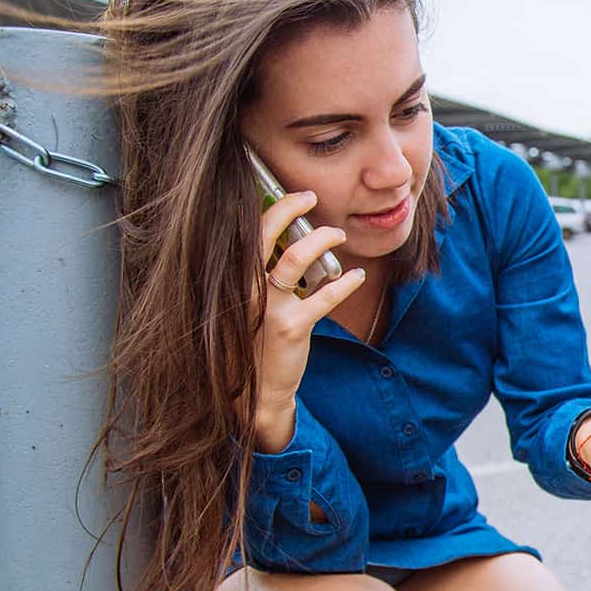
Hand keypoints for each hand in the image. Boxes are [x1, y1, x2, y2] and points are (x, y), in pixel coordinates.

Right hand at [255, 191, 363, 450]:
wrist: (252, 393)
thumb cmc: (252, 344)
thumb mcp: (247, 305)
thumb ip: (259, 276)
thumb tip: (286, 244)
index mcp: (234, 281)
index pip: (248, 234)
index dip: (271, 210)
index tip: (292, 197)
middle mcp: (244, 289)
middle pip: (266, 235)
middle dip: (290, 210)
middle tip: (311, 198)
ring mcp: (266, 308)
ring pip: (295, 260)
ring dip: (320, 240)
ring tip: (337, 234)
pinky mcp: (290, 328)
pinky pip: (323, 297)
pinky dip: (344, 283)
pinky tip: (356, 276)